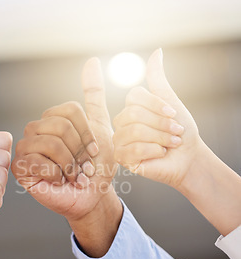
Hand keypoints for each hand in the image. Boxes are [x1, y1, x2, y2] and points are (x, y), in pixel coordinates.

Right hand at [12, 58, 116, 221]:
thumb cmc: (95, 166)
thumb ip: (94, 95)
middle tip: (83, 167)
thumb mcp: (100, 127)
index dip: (86, 134)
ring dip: (69, 164)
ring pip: (50, 144)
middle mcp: (35, 129)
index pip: (69, 111)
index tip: (93, 152)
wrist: (91, 197)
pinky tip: (58, 181)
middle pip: (59, 126)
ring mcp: (25, 148)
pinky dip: (56, 175)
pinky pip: (38, 162)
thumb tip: (91, 61)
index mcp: (52, 119)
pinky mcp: (19, 167)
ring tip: (73, 175)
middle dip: (78, 151)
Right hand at [113, 49, 240, 235]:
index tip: (173, 113)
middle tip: (176, 132)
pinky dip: (153, 150)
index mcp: (131, 107)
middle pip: (134, 114)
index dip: (156, 104)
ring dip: (160, 138)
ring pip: (134, 132)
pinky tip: (159, 153)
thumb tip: (156, 51)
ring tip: (171, 143)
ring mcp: (119, 140)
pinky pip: (133, 149)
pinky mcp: (121, 158)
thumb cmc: (180, 131)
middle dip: (161, 124)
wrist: (188, 157)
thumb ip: (158, 79)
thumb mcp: (171, 101)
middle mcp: (121, 122)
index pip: (134, 97)